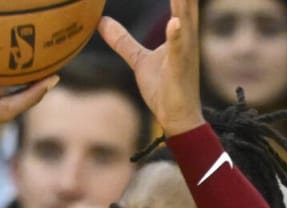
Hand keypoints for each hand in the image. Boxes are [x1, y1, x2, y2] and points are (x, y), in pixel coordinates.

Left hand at [98, 0, 203, 135]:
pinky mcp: (181, 68)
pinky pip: (180, 49)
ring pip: (185, 19)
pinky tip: (174, 23)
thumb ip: (122, 41)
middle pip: (184, 2)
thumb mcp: (139, 60)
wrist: (177, 117)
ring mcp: (185, 51)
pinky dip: (177, 35)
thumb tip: (101, 22)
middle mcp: (184, 36)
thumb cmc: (164, 88)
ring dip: (182, 3)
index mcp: (177, 31)